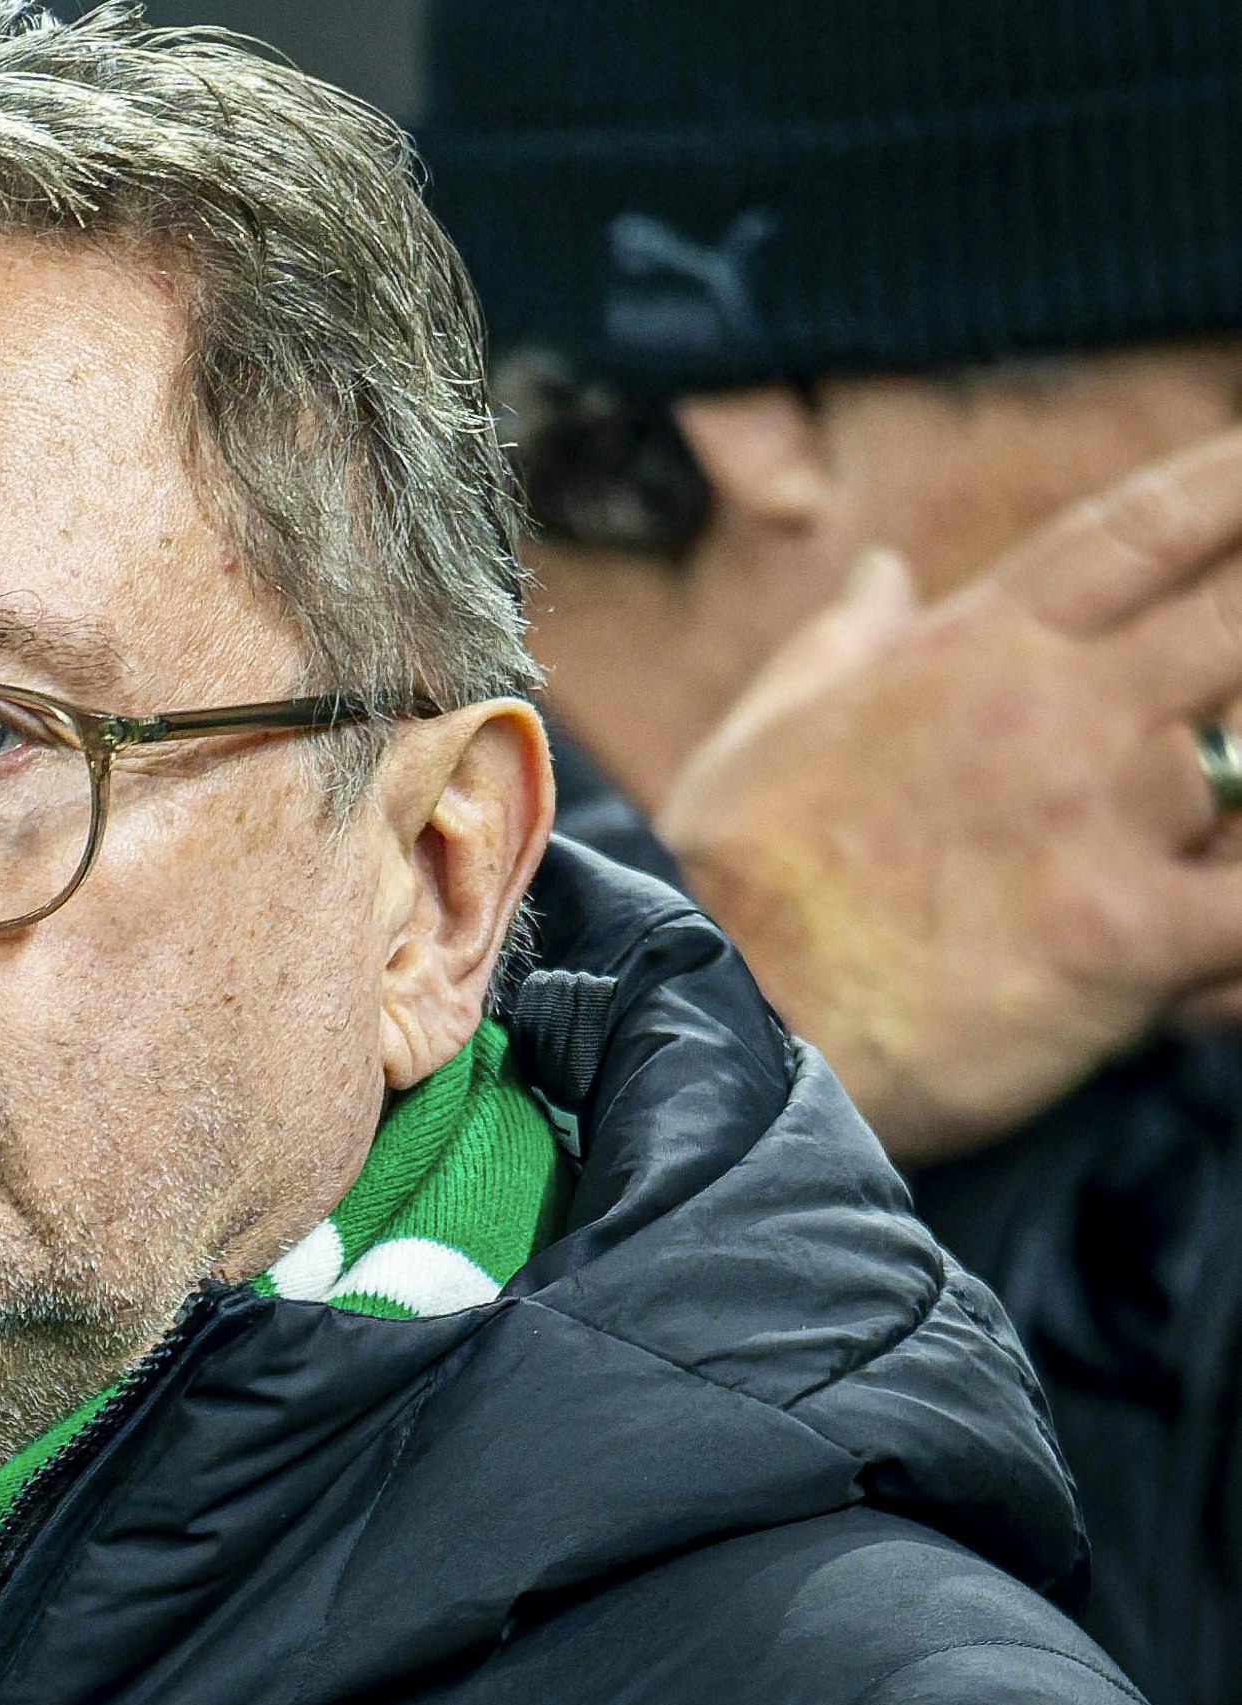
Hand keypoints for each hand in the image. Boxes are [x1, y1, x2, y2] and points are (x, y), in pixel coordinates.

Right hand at [657, 426, 1241, 1163]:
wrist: (720, 1019)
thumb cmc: (734, 887)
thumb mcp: (761, 735)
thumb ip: (843, 643)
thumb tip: (884, 570)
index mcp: (974, 650)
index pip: (1136, 532)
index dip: (1230, 480)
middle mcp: (1059, 712)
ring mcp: (1106, 818)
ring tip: (1234, 799)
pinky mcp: (1135, 936)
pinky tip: (1240, 960)